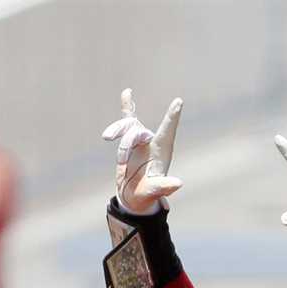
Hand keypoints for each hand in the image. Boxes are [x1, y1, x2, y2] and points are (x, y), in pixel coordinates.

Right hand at [102, 88, 182, 214]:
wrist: (133, 194)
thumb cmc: (147, 194)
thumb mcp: (154, 191)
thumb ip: (164, 186)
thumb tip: (178, 184)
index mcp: (161, 152)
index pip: (167, 132)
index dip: (171, 118)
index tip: (179, 102)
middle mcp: (152, 142)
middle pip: (138, 132)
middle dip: (125, 143)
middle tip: (120, 164)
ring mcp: (140, 139)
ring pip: (127, 127)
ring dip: (117, 133)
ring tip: (107, 139)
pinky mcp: (130, 138)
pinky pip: (128, 119)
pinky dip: (127, 106)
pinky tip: (127, 92)